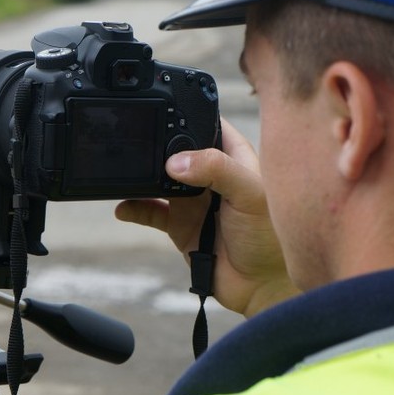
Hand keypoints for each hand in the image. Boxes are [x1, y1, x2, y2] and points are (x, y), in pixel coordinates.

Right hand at [115, 118, 298, 316]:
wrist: (261, 288)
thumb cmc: (270, 239)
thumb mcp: (249, 194)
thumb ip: (217, 170)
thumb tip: (175, 162)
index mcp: (233, 158)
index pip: (208, 124)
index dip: (189, 113)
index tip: (164, 106)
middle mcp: (210, 176)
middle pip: (176, 150)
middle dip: (156, 144)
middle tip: (137, 141)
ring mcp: (192, 201)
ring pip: (158, 179)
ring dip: (141, 176)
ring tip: (125, 171)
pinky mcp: (178, 226)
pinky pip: (149, 211)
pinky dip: (133, 208)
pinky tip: (122, 207)